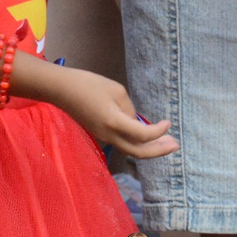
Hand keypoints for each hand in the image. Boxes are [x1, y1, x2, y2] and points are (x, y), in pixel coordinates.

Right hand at [53, 68, 177, 159]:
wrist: (61, 89)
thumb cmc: (88, 84)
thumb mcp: (116, 90)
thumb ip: (129, 108)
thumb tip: (134, 120)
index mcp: (114, 122)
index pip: (143, 135)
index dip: (159, 131)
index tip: (168, 122)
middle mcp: (109, 135)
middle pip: (138, 152)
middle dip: (159, 151)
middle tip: (176, 146)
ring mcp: (103, 136)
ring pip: (130, 149)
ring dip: (149, 147)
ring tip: (166, 141)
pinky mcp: (99, 133)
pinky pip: (122, 141)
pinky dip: (137, 141)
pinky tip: (146, 134)